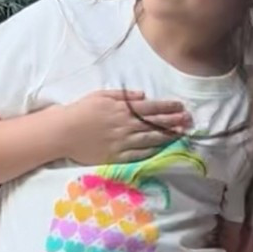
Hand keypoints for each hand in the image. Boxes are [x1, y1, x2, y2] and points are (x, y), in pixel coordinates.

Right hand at [56, 89, 192, 165]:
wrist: (64, 132)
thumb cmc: (80, 111)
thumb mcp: (101, 95)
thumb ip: (123, 95)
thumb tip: (143, 95)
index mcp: (123, 109)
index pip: (152, 108)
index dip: (168, 107)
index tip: (181, 107)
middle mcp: (126, 125)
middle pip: (155, 123)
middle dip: (174, 121)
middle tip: (189, 121)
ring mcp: (123, 142)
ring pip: (151, 139)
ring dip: (168, 136)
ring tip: (182, 134)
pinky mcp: (117, 156)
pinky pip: (139, 154)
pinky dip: (153, 152)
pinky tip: (164, 150)